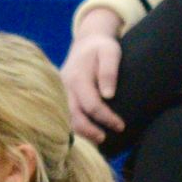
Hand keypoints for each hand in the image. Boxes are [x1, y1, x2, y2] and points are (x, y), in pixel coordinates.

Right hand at [62, 11, 125, 137]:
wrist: (87, 41)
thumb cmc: (102, 47)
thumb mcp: (110, 52)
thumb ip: (109, 71)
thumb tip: (108, 95)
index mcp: (78, 77)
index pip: (91, 105)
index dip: (106, 118)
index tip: (121, 126)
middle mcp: (65, 86)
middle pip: (74, 116)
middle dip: (89, 131)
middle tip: (105, 139)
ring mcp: (61, 91)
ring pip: (66, 118)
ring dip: (80, 132)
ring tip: (97, 140)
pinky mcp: (61, 94)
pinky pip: (65, 113)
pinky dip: (75, 126)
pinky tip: (87, 134)